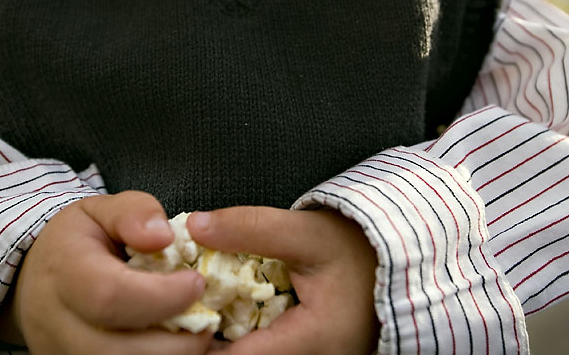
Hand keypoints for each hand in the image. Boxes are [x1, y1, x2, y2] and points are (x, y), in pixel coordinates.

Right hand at [0, 191, 212, 354]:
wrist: (32, 278)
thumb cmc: (77, 240)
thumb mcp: (102, 210)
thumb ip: (135, 213)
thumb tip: (163, 236)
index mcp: (64, 273)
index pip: (110, 296)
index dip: (162, 295)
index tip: (197, 283)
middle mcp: (58, 324)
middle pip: (119, 350)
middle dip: (176, 340)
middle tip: (209, 318)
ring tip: (197, 331)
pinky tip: (180, 342)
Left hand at [188, 207, 379, 354]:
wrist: (392, 263)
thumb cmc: (359, 250)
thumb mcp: (308, 233)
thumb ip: (252, 228)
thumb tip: (196, 226)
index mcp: (314, 342)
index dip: (200, 339)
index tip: (176, 311)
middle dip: (206, 341)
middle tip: (178, 310)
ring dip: (219, 340)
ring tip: (197, 308)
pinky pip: (259, 353)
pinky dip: (236, 338)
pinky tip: (219, 314)